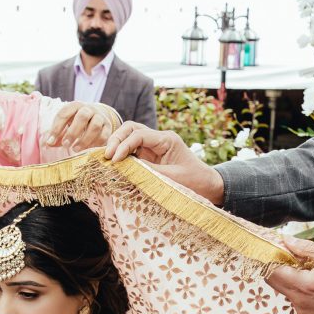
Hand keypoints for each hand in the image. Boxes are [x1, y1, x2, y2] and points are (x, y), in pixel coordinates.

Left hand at [47, 102, 114, 151]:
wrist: (97, 116)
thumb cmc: (76, 122)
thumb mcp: (66, 125)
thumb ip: (57, 134)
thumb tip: (48, 144)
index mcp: (75, 106)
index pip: (64, 113)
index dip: (56, 128)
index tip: (50, 142)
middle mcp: (88, 109)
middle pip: (82, 117)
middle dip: (73, 132)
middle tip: (65, 145)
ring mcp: (100, 117)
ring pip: (95, 126)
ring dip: (84, 139)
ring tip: (75, 149)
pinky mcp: (108, 127)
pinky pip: (104, 135)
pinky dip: (95, 144)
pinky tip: (87, 151)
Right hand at [103, 122, 223, 204]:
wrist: (207, 185)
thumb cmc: (194, 181)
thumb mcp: (172, 178)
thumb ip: (148, 171)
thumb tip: (124, 168)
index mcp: (167, 139)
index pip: (139, 134)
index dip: (124, 145)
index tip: (114, 160)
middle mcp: (159, 138)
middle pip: (131, 128)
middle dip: (117, 139)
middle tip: (106, 156)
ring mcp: (153, 146)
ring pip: (129, 136)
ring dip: (117, 145)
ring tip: (107, 160)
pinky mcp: (150, 155)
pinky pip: (132, 149)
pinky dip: (122, 154)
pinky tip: (114, 164)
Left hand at [266, 236, 313, 313]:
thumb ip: (307, 249)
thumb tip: (286, 240)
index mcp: (305, 285)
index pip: (272, 270)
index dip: (269, 257)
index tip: (273, 246)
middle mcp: (299, 301)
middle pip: (273, 281)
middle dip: (276, 266)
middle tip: (289, 254)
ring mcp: (301, 311)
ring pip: (283, 289)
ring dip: (288, 277)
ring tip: (308, 269)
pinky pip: (293, 298)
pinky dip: (298, 288)